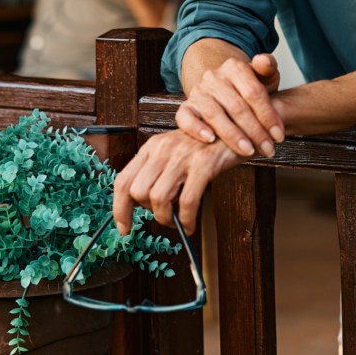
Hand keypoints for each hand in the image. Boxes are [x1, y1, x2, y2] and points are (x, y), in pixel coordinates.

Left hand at [112, 130, 244, 235]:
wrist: (236, 128)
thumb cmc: (204, 146)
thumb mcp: (174, 152)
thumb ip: (157, 171)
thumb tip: (142, 203)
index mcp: (151, 147)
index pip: (123, 180)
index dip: (119, 209)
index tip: (124, 228)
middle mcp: (163, 149)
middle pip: (138, 192)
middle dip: (148, 212)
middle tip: (164, 215)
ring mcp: (183, 155)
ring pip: (159, 198)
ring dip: (166, 219)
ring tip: (177, 221)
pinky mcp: (204, 164)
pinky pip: (187, 201)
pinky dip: (186, 220)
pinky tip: (190, 225)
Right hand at [176, 54, 282, 157]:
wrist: (226, 92)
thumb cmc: (249, 89)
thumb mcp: (264, 77)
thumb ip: (268, 67)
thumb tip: (264, 61)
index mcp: (234, 67)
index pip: (253, 92)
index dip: (268, 115)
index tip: (279, 135)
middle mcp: (213, 77)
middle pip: (236, 106)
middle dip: (255, 131)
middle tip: (268, 149)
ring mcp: (198, 92)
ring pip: (213, 114)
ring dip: (233, 135)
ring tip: (248, 151)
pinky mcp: (186, 107)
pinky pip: (186, 117)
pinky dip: (196, 128)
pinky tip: (210, 140)